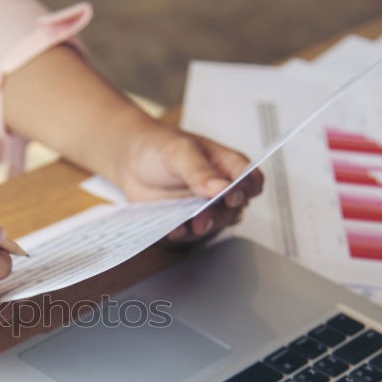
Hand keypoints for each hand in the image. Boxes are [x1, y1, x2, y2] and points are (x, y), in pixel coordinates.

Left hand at [112, 118, 264, 244]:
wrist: (131, 160)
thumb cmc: (160, 147)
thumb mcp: (180, 152)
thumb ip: (200, 170)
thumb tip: (222, 188)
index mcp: (228, 166)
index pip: (251, 182)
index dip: (246, 191)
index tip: (230, 197)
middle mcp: (220, 189)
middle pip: (233, 209)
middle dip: (218, 216)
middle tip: (201, 219)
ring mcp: (203, 207)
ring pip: (213, 225)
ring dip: (200, 229)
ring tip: (182, 227)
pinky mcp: (185, 221)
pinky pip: (189, 233)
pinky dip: (181, 234)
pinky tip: (171, 230)